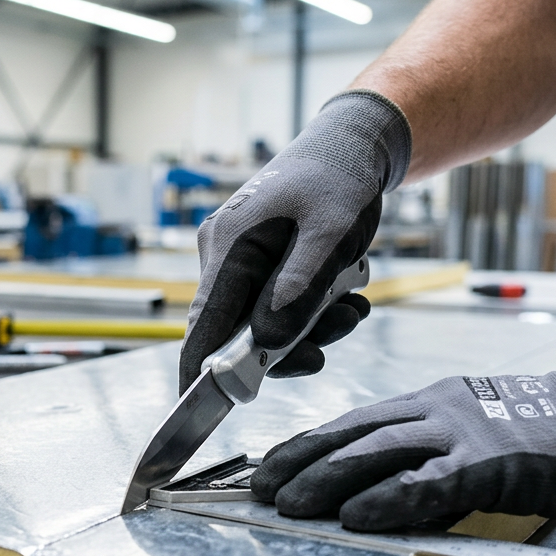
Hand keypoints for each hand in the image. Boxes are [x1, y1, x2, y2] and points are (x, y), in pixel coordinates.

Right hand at [178, 90, 410, 393]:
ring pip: (262, 322)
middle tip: (333, 339)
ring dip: (309, 327)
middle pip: (235, 330)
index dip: (200, 372)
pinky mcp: (259, 263)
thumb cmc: (340, 180)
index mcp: (228, 246)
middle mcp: (223, 255)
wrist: (354, 145)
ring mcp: (240, 260)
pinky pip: (276, 305)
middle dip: (286, 344)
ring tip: (352, 307)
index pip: (201, 326)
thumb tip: (267, 342)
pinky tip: (345, 294)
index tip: (206, 410)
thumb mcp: (330, 236)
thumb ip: (298, 290)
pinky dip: (310, 310)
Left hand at [250, 325, 555, 530]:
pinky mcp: (497, 460)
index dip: (309, 443)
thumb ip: (441, 456)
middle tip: (257, 487)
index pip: (357, 420)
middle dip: (300, 459)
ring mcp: (467, 431)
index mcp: (438, 400)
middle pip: (353, 432)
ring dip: (326, 479)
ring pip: (379, 452)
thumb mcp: (488, 433)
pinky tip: (355, 517)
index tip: (270, 466)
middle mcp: (441, 408)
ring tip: (285, 503)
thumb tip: (393, 490)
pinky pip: (431, 483)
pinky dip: (388, 500)